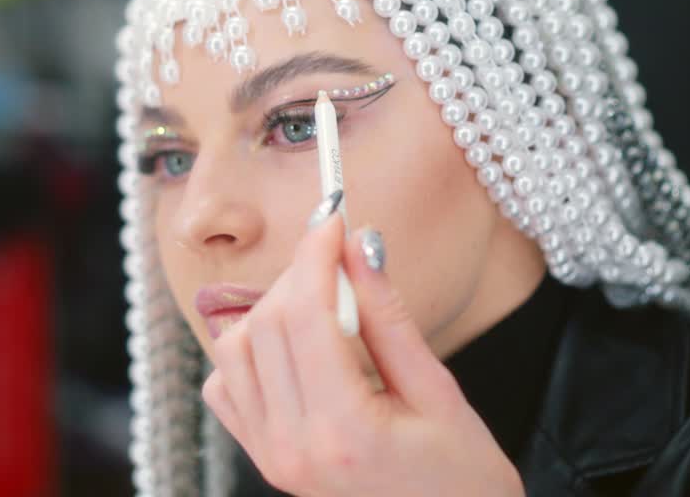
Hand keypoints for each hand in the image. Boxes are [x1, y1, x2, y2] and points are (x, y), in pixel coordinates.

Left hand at [201, 204, 525, 496]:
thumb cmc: (462, 478)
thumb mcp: (439, 391)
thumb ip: (390, 315)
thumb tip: (359, 245)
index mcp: (344, 430)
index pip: (306, 314)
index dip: (315, 254)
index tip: (334, 219)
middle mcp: (292, 447)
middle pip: (266, 324)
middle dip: (299, 275)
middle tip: (339, 256)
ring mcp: (270, 457)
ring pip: (235, 349)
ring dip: (272, 310)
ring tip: (324, 305)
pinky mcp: (264, 459)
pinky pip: (227, 386)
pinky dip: (249, 352)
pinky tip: (295, 348)